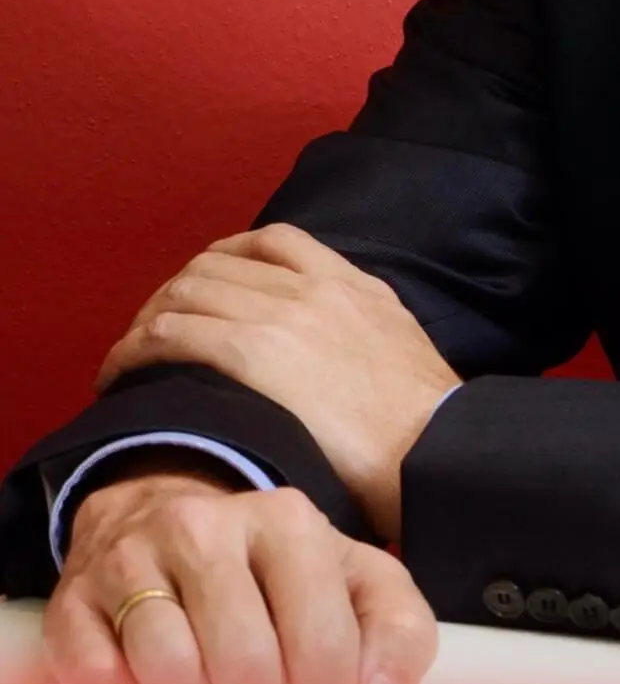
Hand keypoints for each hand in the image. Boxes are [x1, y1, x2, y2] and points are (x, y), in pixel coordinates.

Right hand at [45, 468, 435, 683]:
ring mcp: (133, 561)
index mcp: (288, 522)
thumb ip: (396, 637)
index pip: (321, 643)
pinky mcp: (74, 603)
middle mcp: (207, 528)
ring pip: (171, 673)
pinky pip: (98, 683)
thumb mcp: (355, 586)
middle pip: (245, 666)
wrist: (168, 522)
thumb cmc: (280, 577)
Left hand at [98, 224, 459, 540]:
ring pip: (185, 293)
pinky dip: (133, 350)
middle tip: (153, 335)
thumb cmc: (422, 421)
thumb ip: (360, 329)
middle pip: (215, 264)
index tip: (202, 293)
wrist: (434, 444)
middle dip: (173, 294)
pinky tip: (120, 375)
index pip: (270, 240)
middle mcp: (310, 285)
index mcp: (349, 281)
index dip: (221, 261)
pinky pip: (172, 333)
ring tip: (130, 359)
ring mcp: (280, 313)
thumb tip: (331, 354)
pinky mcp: (253, 352)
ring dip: (146, 323)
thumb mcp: (399, 344)